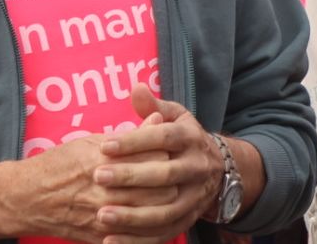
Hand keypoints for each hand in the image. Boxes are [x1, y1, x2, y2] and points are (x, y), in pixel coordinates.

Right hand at [16, 126, 174, 243]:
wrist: (27, 198)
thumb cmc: (60, 164)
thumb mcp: (90, 142)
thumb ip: (126, 135)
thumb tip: (156, 118)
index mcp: (102, 161)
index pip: (152, 158)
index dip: (165, 153)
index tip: (169, 150)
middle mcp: (103, 191)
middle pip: (158, 190)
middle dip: (170, 181)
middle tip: (173, 174)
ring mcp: (102, 218)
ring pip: (149, 215)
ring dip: (163, 205)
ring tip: (167, 194)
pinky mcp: (98, 238)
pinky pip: (133, 239)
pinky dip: (147, 230)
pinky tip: (153, 219)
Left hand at [92, 84, 221, 243]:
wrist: (219, 170)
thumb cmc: (184, 139)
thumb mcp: (176, 117)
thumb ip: (153, 106)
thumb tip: (136, 87)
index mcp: (190, 139)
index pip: (164, 138)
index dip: (135, 141)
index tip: (105, 145)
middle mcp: (196, 169)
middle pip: (165, 175)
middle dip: (131, 177)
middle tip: (97, 176)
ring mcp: (194, 198)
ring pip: (165, 211)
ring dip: (133, 216)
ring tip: (101, 215)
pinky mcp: (187, 221)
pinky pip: (163, 234)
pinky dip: (138, 242)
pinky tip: (110, 242)